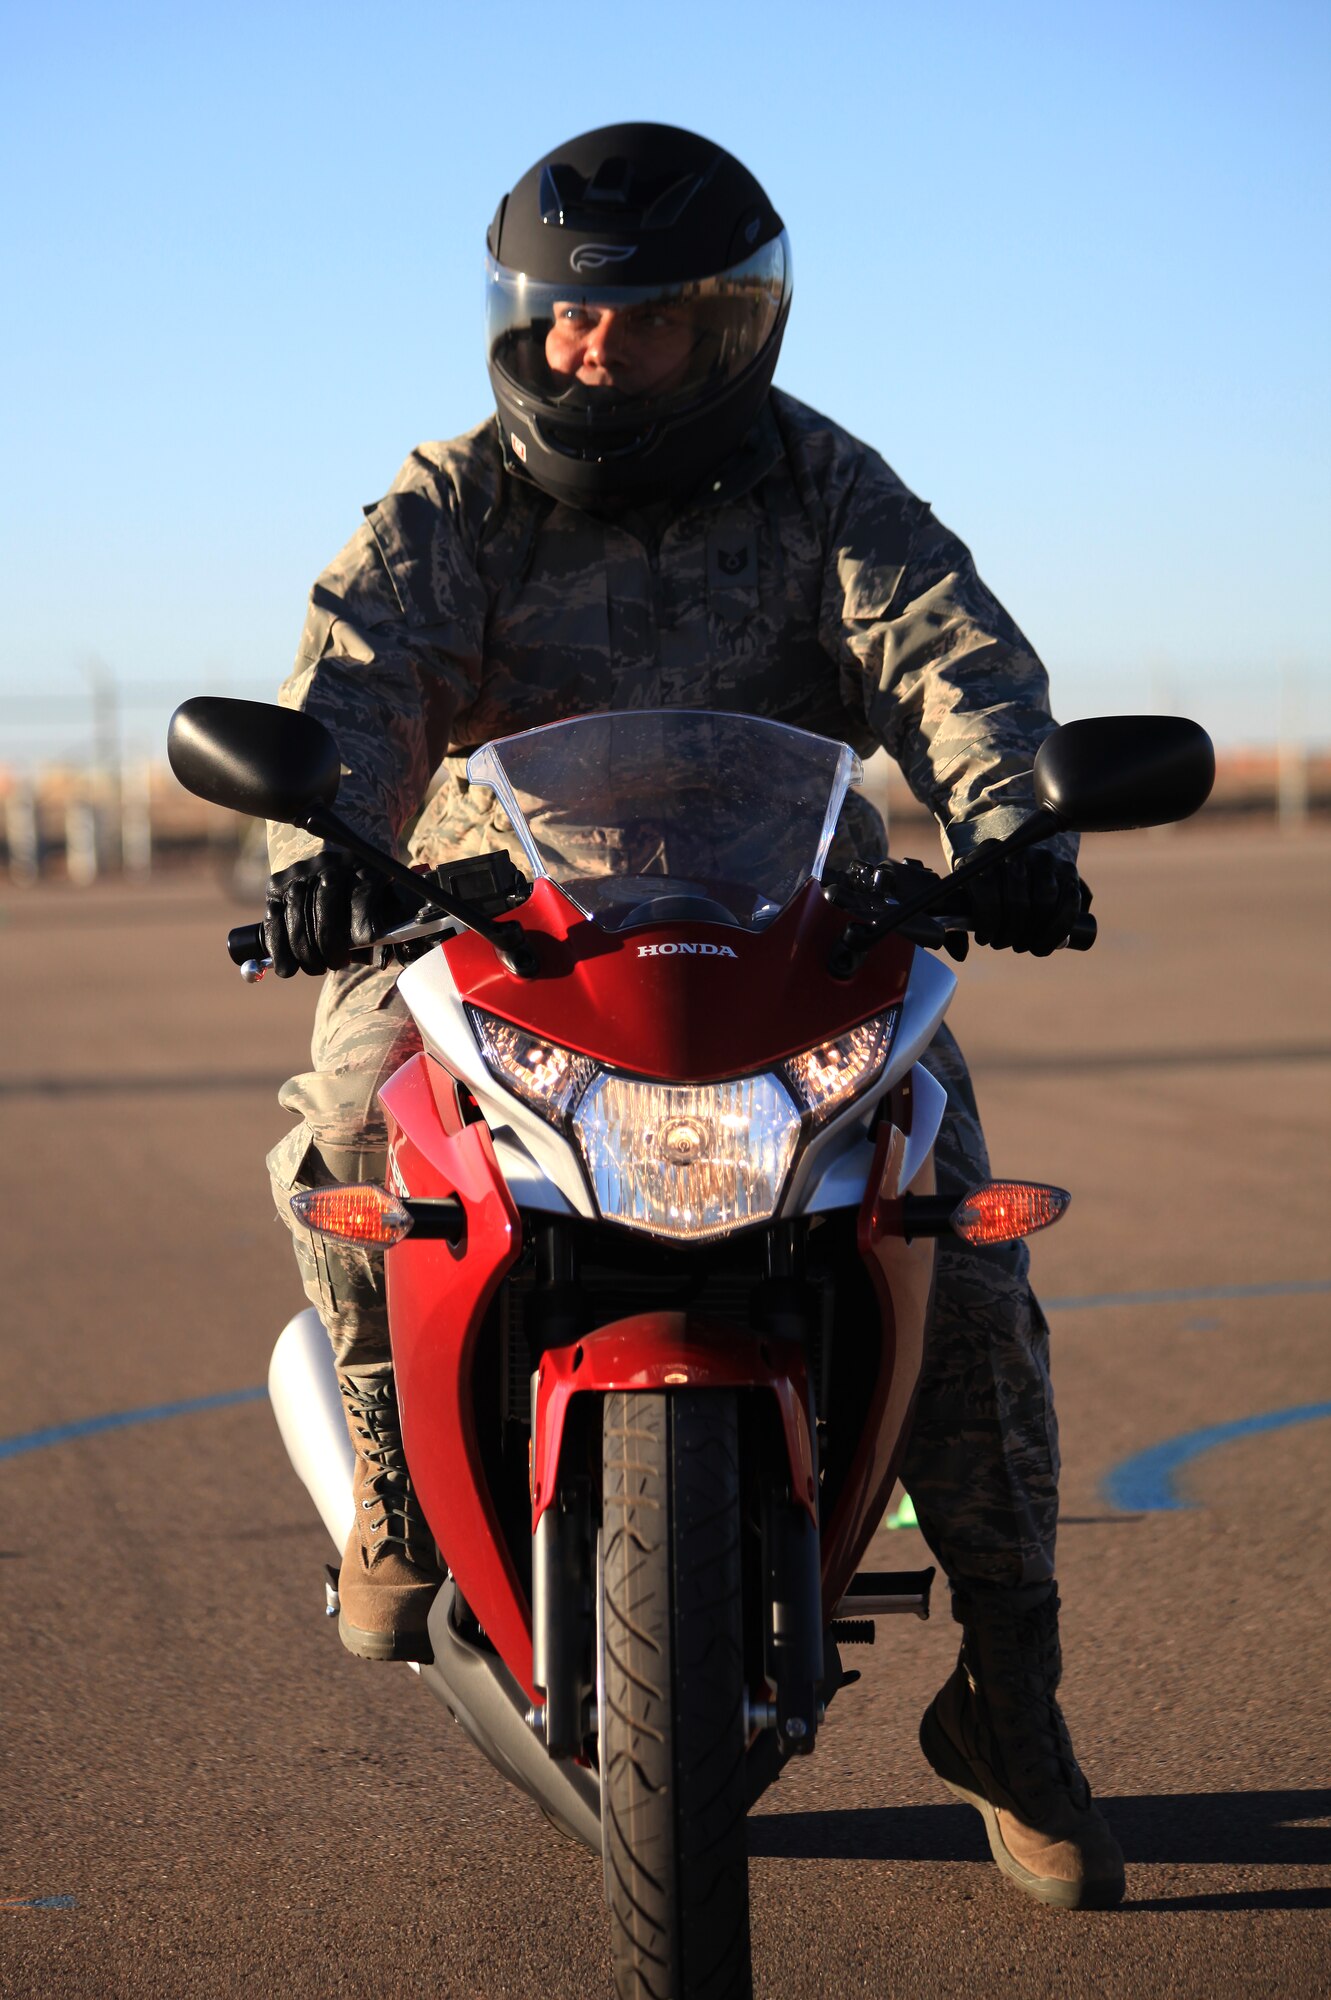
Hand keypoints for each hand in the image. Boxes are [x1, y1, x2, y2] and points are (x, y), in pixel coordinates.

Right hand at [264, 851, 392, 977]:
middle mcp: (330, 865)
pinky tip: (289, 968)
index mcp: (364, 869)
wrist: (337, 876)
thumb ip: (388, 933)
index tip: (365, 946)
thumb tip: (380, 960)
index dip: (363, 927)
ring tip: (317, 967)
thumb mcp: (385, 912)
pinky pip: (273, 921)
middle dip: (329, 945)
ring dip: (305, 951)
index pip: (362, 898)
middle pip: (324, 907)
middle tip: (336, 964)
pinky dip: (279, 949)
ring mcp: (300, 873)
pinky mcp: (277, 886)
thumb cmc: (367, 904)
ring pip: (296, 915)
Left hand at [960, 844, 1085, 956]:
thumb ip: (956, 926)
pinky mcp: (1068, 870)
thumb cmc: (986, 888)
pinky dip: (1058, 932)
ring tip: (1023, 945)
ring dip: (1034, 935)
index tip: (984, 939)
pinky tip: (1047, 945)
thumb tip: (960, 955)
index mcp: (985, 853)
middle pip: (1016, 900)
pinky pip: (1069, 904)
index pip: (987, 889)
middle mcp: (1018, 851)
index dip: (986, 922)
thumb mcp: (967, 897)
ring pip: (1044, 903)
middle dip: (1010, 933)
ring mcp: (1045, 859)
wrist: (1016, 862)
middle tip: (1005, 944)